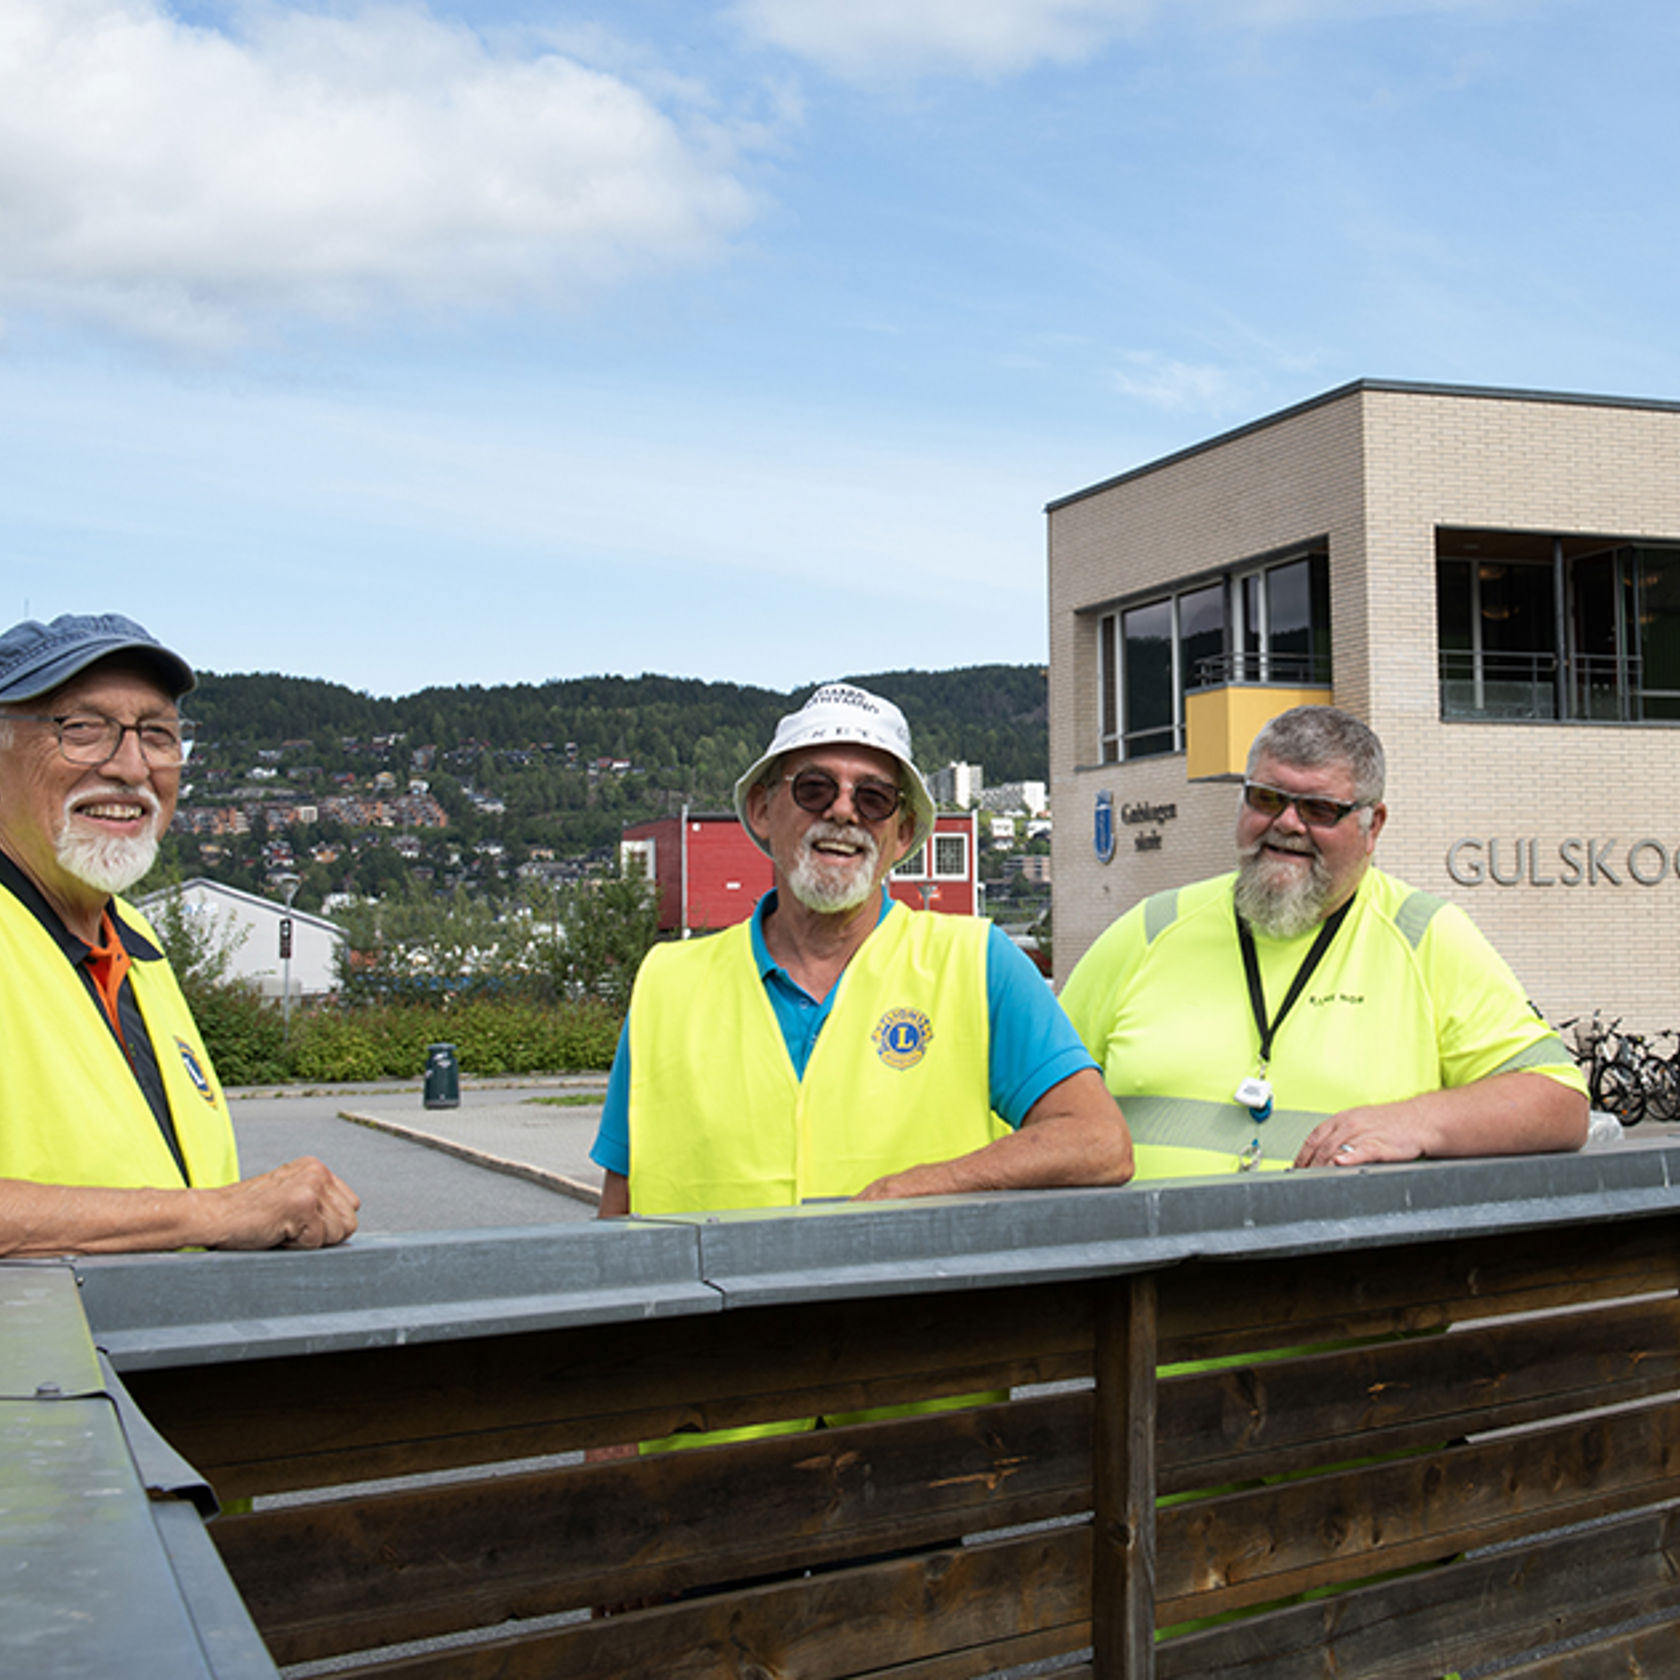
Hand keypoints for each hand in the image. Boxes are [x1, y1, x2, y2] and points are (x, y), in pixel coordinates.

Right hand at [207, 1157, 359, 1248]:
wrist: (209, 1215)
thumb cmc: (243, 1214)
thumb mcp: (288, 1199)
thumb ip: (317, 1204)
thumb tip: (345, 1227)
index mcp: (315, 1168)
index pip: (351, 1207)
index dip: (327, 1226)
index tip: (298, 1224)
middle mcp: (317, 1172)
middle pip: (349, 1222)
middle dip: (321, 1236)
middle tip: (287, 1228)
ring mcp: (311, 1186)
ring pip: (337, 1234)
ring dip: (308, 1241)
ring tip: (280, 1229)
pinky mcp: (303, 1204)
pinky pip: (316, 1243)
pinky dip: (295, 1246)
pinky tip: (274, 1233)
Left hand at [1294, 1107, 1429, 1168]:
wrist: (1419, 1120)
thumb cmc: (1390, 1123)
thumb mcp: (1359, 1122)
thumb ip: (1340, 1136)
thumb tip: (1323, 1153)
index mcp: (1341, 1119)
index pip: (1313, 1139)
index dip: (1301, 1156)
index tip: (1295, 1169)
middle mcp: (1348, 1124)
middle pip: (1320, 1148)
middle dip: (1309, 1166)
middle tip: (1301, 1181)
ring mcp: (1363, 1133)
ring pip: (1335, 1150)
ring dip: (1321, 1167)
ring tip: (1312, 1181)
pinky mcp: (1380, 1144)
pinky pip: (1361, 1151)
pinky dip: (1349, 1157)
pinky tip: (1340, 1164)